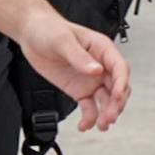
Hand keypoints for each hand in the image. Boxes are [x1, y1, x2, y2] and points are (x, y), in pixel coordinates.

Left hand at [17, 8, 130, 131]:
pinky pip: (89, 107)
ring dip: (106, 114)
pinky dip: (90, 117)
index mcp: (102, 49)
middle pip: (117, 88)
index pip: (119, 68)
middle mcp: (100, 66)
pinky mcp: (79, 90)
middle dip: (116, 104)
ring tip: (101, 125)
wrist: (32, 34)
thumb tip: (96, 70)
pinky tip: (85, 125)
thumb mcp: (62, 40)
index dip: (122, 83)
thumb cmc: (49, 29)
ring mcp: (91, 80)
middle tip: (109, 117)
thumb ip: (79, 56)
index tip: (118, 97)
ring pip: (106, 101)